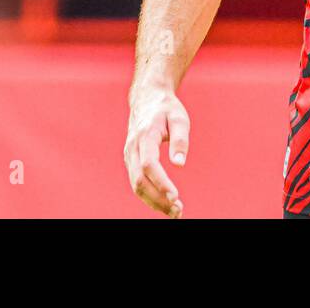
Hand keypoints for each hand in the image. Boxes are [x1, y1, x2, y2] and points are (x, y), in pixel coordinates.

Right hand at [124, 86, 189, 217]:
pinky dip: (149, 195)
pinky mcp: (130, 160)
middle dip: (157, 199)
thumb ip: (180, 139)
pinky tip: (164, 203)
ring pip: (136, 185)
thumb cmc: (166, 109)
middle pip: (139, 180)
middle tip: (178, 211)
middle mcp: (132, 147)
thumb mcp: (179, 118)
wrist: (147, 98)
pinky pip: (136, 182)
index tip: (175, 196)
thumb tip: (180, 164)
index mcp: (145, 135)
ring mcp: (129, 155)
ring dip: (153, 202)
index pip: (149, 164)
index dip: (160, 182)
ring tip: (174, 212)